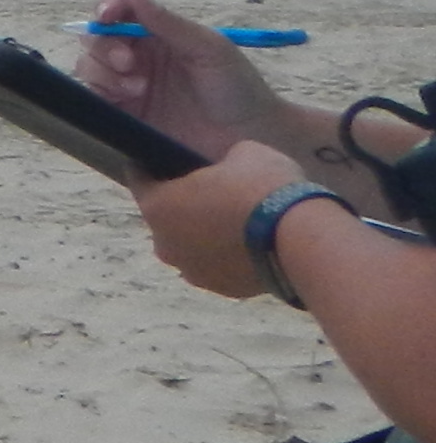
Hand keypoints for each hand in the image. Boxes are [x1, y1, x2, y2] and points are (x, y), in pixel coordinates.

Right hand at [76, 0, 292, 163]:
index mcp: (159, 34)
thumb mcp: (207, 48)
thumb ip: (168, 23)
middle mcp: (139, 56)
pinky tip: (128, 99)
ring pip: (90, 66)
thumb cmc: (236, 86)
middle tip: (128, 62)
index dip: (108, 7)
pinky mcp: (123, 114)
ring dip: (104, 72)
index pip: (121, 11)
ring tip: (137, 89)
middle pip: (97, 38)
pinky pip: (93, 98)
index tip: (106, 15)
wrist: (249, 136)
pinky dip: (100, 93)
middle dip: (104, 46)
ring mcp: (128, 86)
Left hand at [127, 139, 302, 300]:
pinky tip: (249, 244)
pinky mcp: (223, 289)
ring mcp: (193, 272)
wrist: (302, 240)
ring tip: (232, 220)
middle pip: (165, 218)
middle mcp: (165, 245)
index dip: (151, 168)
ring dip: (203, 235)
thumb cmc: (263, 188)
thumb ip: (223, 160)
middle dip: (181, 205)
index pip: (141, 181)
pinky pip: (217, 267)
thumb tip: (229, 166)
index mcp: (158, 207)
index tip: (161, 160)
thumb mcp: (243, 153)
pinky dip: (227, 256)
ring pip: (189, 247)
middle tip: (208, 191)